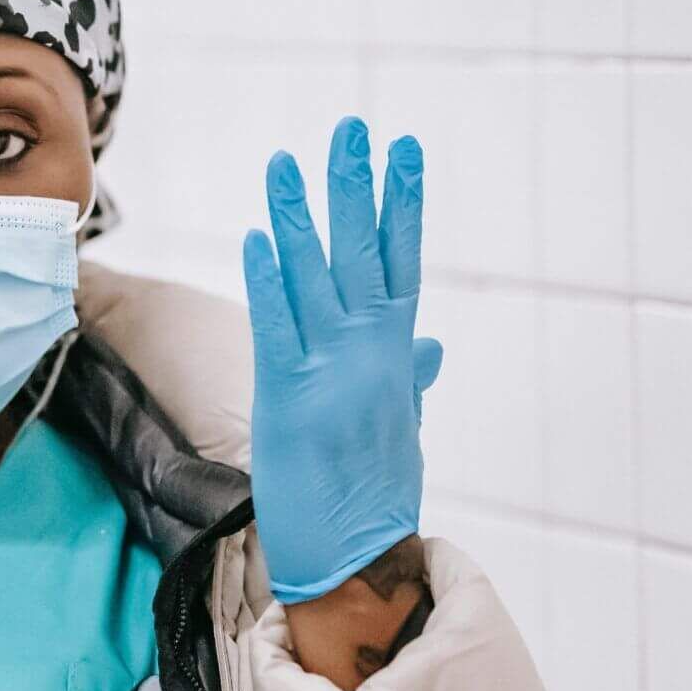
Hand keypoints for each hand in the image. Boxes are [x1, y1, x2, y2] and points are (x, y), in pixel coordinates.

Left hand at [241, 115, 443, 605]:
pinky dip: (268, 281)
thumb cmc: (375, 495)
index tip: (404, 150)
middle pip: (365, 254)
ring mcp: (333, 373)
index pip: (403, 263)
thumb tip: (434, 346)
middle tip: (352, 127)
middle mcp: (370, 355)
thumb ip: (412, 378)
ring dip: (297, 218)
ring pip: (314, 278)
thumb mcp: (400, 426)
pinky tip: (257, 239)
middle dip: (356, 188)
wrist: (361, 563)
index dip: (403, 204)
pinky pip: (277, 327)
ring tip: (283, 162)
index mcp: (395, 356)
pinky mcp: (290, 399)